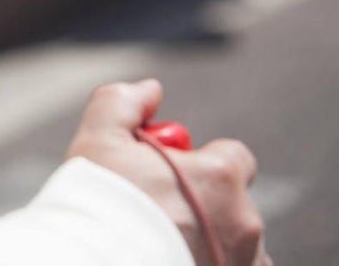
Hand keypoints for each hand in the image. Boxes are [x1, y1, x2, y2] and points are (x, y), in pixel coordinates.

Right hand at [66, 80, 270, 265]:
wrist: (94, 264)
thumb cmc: (98, 204)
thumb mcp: (98, 138)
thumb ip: (123, 102)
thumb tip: (150, 89)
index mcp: (219, 177)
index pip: (235, 157)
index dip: (203, 163)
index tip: (170, 176)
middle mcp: (244, 224)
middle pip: (235, 207)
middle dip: (206, 208)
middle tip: (159, 217)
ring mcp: (242, 264)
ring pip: (240, 249)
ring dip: (215, 246)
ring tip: (165, 248)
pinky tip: (172, 262)